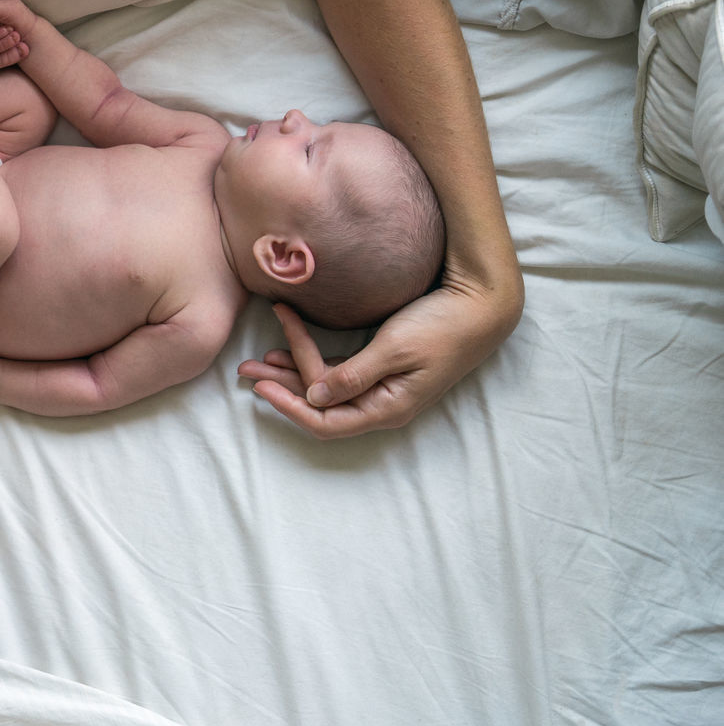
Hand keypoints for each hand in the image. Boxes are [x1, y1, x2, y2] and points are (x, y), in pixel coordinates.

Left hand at [237, 270, 520, 436]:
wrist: (480, 303)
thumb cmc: (442, 325)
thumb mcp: (395, 349)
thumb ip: (353, 376)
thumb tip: (313, 398)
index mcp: (387, 407)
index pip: (325, 422)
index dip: (289, 408)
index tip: (260, 388)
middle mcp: (381, 403)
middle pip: (319, 405)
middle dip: (280, 387)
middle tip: (244, 370)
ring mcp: (381, 386)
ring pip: (324, 387)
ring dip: (290, 371)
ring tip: (256, 359)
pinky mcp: (381, 366)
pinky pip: (337, 371)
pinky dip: (310, 359)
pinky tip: (285, 347)